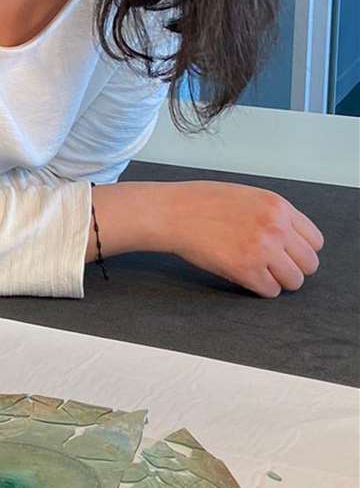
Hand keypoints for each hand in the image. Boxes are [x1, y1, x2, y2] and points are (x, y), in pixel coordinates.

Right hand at [160, 181, 322, 296]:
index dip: (300, 250)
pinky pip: (270, 290)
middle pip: (309, 263)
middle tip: (273, 266)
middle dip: (292, 267)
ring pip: (293, 281)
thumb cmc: (201, 202)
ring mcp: (262, 249)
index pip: (315, 240)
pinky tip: (244, 276)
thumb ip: (272, 215)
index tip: (288, 254)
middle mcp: (276, 227)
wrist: (173, 212)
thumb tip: (290, 238)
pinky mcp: (245, 269)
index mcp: (278, 206)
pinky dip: (260, 288)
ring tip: (258, 272)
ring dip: (278, 280)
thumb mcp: (248, 196)